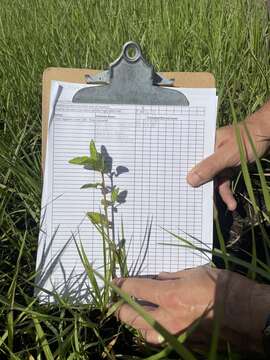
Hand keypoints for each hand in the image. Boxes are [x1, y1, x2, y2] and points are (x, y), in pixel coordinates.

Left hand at [115, 266, 267, 352]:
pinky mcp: (183, 343)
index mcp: (169, 296)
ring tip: (134, 312)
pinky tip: (154, 323)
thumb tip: (157, 278)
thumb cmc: (222, 287)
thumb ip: (172, 276)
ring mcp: (174, 334)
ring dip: (134, 322)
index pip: (135, 288)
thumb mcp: (195, 272)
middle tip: (117, 299)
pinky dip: (151, 331)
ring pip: (142, 333)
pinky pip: (159, 339)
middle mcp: (166, 318)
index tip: (115, 281)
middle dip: (119, 306)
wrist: (247, 314)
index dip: (122, 283)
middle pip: (131, 315)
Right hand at [187, 104, 269, 210]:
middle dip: (198, 186)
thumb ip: (209, 166)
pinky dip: (227, 193)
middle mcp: (209, 153)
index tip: (179, 187)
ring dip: (216, 194)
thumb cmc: (246, 140)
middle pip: (200, 172)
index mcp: (204, 145)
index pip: (190, 159)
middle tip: (193, 202)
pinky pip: (223, 183)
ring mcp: (219, 162)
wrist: (266, 136)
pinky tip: (231, 204)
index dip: (184, 172)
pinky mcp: (228, 168)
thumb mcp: (226, 155)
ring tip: (216, 208)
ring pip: (212, 180)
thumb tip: (189, 180)